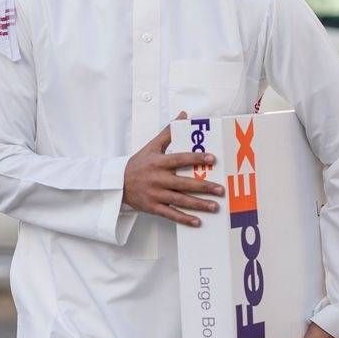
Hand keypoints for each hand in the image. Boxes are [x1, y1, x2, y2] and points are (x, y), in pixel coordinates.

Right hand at [122, 111, 224, 226]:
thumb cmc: (138, 164)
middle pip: (183, 183)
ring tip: (215, 206)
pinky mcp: (153, 207)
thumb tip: (183, 115)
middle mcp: (158, 179)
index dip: (195, 158)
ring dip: (198, 204)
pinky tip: (197, 222)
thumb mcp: (151, 146)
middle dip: (203, 186)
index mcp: (158, 162)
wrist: (117, 183)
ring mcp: (155, 194)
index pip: (179, 159)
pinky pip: (170, 214)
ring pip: (180, 200)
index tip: (212, 159)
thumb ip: (168, 132)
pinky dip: (184, 219)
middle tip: (220, 189)